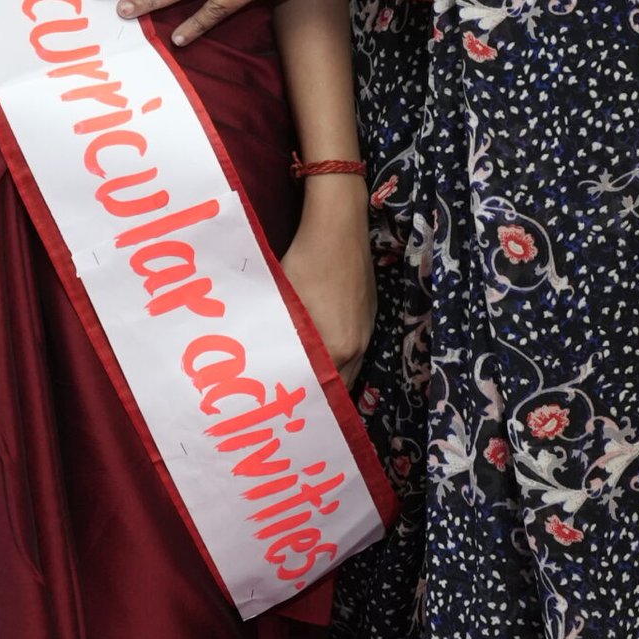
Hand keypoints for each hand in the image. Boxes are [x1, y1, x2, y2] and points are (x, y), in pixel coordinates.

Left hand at [281, 182, 375, 387]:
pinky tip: (323, 351)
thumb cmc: (305, 261)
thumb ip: (281, 342)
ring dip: (332, 379)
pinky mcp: (370, 314)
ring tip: (308, 383)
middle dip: (321, 398)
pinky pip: (357, 350)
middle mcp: (358, 345)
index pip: (323, 393)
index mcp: (337, 347)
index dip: (306, 404)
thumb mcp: (285, 303)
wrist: (339, 225)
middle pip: (341, 387)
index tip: (290, 413)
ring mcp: (367, 329)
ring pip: (350, 369)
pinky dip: (341, 359)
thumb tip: (268, 368)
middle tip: (296, 404)